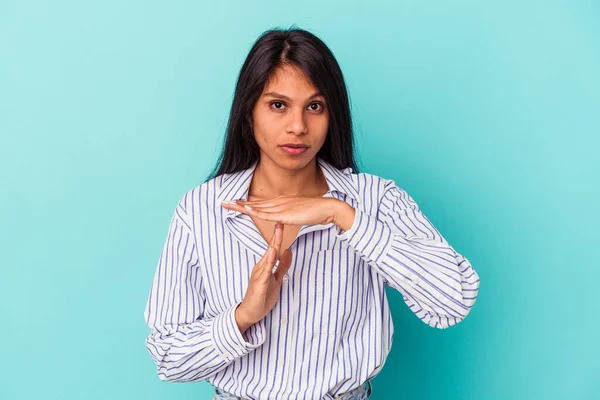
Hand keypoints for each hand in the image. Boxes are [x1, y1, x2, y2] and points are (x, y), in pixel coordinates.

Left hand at [222, 195, 341, 225]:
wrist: (326, 208)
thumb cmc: (315, 212)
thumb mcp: (297, 212)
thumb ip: (288, 214)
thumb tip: (281, 218)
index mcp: (281, 202)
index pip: (260, 204)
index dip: (246, 204)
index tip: (235, 203)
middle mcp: (278, 202)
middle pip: (254, 204)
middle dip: (238, 204)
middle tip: (223, 202)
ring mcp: (280, 207)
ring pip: (257, 207)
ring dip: (241, 206)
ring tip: (228, 205)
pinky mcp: (284, 214)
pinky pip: (266, 214)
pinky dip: (255, 211)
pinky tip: (246, 210)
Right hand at [235, 222, 292, 332]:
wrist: (249, 313)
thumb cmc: (262, 297)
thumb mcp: (276, 279)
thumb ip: (282, 266)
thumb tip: (289, 251)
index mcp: (264, 266)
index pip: (273, 248)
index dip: (278, 236)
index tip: (283, 223)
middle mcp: (260, 267)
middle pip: (270, 249)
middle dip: (276, 236)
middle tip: (281, 221)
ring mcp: (258, 275)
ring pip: (267, 258)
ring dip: (273, 244)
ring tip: (278, 232)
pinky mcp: (259, 284)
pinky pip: (265, 271)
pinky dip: (270, 261)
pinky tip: (274, 253)